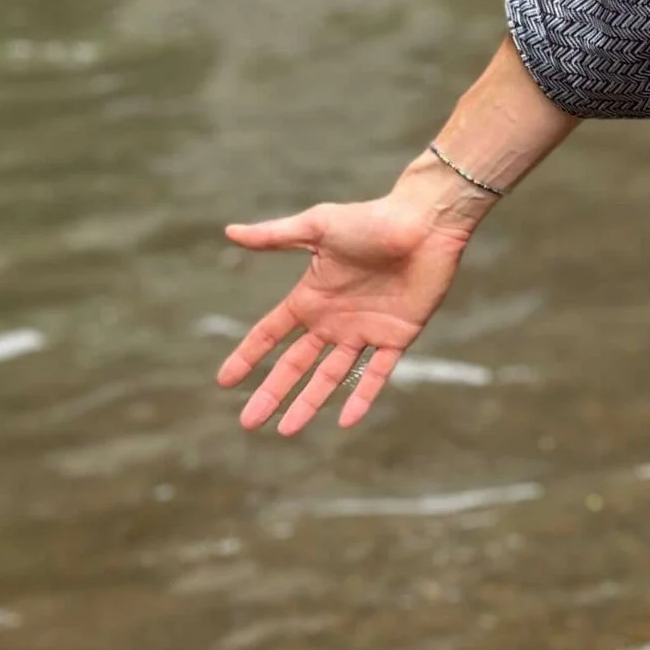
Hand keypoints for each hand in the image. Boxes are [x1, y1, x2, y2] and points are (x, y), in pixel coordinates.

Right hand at [217, 165, 483, 435]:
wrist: (425, 222)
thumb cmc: (372, 219)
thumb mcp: (318, 226)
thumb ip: (275, 235)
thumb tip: (229, 231)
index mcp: (312, 297)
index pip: (271, 333)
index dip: (248, 356)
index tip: (224, 381)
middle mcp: (335, 319)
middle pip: (296, 364)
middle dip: (272, 393)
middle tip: (248, 422)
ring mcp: (365, 330)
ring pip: (331, 376)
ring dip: (309, 403)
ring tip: (286, 431)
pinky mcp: (397, 336)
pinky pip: (378, 374)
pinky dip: (363, 397)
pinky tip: (346, 421)